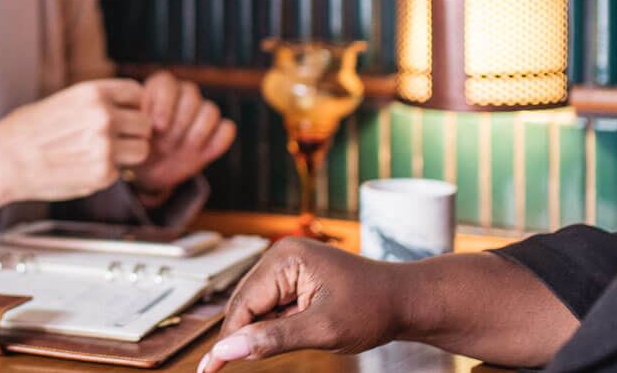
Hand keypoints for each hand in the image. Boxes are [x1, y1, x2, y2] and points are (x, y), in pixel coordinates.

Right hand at [0, 79, 149, 202]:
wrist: (5, 160)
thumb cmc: (27, 130)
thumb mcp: (65, 100)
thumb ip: (97, 104)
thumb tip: (128, 109)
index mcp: (93, 93)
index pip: (136, 93)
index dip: (132, 105)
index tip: (124, 114)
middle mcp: (104, 117)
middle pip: (144, 124)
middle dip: (133, 133)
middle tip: (114, 140)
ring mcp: (105, 147)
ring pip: (142, 150)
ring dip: (127, 155)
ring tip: (101, 155)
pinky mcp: (102, 174)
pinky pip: (120, 173)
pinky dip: (107, 173)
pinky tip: (82, 168)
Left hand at [130, 71, 236, 204]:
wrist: (148, 169)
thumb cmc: (135, 145)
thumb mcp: (128, 133)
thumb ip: (135, 121)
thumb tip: (146, 121)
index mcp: (159, 87)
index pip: (167, 83)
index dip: (164, 104)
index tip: (157, 126)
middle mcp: (183, 94)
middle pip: (191, 97)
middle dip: (178, 124)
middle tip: (164, 144)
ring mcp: (201, 113)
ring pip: (210, 111)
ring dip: (195, 134)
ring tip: (178, 150)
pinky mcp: (216, 133)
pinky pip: (226, 129)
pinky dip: (216, 141)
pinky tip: (199, 153)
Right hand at [198, 238, 404, 371]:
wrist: (407, 301)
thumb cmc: (374, 309)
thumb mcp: (323, 330)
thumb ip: (274, 339)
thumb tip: (229, 348)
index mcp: (286, 258)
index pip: (244, 303)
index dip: (227, 338)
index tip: (209, 368)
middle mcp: (282, 255)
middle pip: (245, 303)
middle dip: (239, 337)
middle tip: (217, 370)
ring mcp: (289, 266)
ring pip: (257, 308)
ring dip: (260, 333)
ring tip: (281, 347)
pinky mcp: (297, 279)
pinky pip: (273, 307)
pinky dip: (274, 328)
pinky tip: (288, 338)